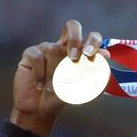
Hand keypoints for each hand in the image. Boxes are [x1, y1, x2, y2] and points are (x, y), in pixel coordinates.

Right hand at [10, 20, 109, 136]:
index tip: (92, 55)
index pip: (90, 37)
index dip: (93, 41)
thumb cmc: (62, 97)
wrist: (39, 109)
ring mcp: (46, 48)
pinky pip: (37, 57)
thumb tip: (106, 58)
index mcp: (79, 53)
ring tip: (52, 88)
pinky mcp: (30, 54)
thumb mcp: (80, 90)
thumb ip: (94, 75)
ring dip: (54, 71)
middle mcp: (64, 46)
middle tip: (74, 57)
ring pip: (53, 49)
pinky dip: (40, 73)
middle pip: (72, 27)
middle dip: (75, 39)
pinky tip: (40, 85)